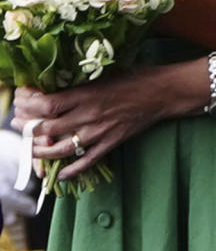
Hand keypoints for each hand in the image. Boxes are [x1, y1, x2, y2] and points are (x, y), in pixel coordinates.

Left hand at [13, 67, 172, 182]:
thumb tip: (52, 89)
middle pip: (48, 127)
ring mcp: (100, 132)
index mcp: (86, 94)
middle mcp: (89, 115)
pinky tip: (61, 175)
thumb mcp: (101, 76)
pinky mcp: (111, 143)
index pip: (47, 105)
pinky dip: (72, 170)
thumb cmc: (133, 78)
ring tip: (31, 148)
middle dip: (28, 128)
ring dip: (41, 152)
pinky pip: (87, 161)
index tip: (20, 102)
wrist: (161, 93)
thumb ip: (78, 85)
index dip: (28, 106)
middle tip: (18, 125)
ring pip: (62, 148)